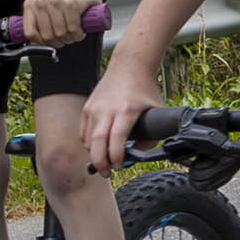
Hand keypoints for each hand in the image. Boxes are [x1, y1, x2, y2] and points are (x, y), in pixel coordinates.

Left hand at [24, 0, 101, 46]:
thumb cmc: (63, 10)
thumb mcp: (45, 17)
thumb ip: (36, 29)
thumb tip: (34, 46)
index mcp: (30, 5)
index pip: (30, 34)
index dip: (41, 42)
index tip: (49, 40)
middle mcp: (41, 1)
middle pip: (47, 36)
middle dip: (59, 41)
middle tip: (64, 36)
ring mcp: (56, 1)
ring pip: (60, 34)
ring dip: (70, 38)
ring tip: (72, 32)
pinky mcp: (71, 4)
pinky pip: (73, 29)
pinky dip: (78, 34)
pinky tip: (79, 29)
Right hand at [82, 57, 157, 175]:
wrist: (129, 66)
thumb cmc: (144, 90)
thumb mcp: (156, 111)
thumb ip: (152, 135)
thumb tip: (138, 153)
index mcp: (126, 111)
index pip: (116, 139)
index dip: (116, 157)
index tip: (120, 165)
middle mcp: (107, 109)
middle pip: (97, 142)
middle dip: (101, 162)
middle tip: (107, 173)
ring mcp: (94, 108)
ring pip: (87, 139)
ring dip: (94, 154)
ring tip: (104, 162)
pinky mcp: (87, 107)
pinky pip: (83, 132)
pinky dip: (88, 144)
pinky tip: (97, 147)